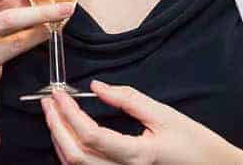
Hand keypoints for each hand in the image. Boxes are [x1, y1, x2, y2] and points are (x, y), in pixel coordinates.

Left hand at [42, 82, 242, 164]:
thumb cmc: (194, 143)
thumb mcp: (164, 115)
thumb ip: (128, 99)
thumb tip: (96, 87)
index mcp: (137, 155)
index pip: (90, 136)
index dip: (68, 114)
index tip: (59, 93)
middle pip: (75, 156)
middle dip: (55, 127)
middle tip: (48, 101)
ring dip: (59, 140)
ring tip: (54, 113)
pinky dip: (70, 152)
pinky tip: (67, 134)